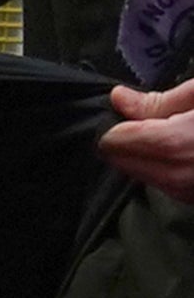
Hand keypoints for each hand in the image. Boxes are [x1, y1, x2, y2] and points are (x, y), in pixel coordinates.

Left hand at [111, 74, 193, 203]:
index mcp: (174, 145)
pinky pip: (161, 183)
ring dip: (144, 154)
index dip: (117, 122)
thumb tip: (119, 99)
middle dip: (128, 140)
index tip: (129, 110)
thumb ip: (160, 101)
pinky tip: (183, 150)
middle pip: (121, 160)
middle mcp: (176, 176)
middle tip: (155, 120)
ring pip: (139, 173)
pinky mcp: (192, 198)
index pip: (113, 142)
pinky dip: (162, 166)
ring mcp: (185, 191)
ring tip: (173, 132)